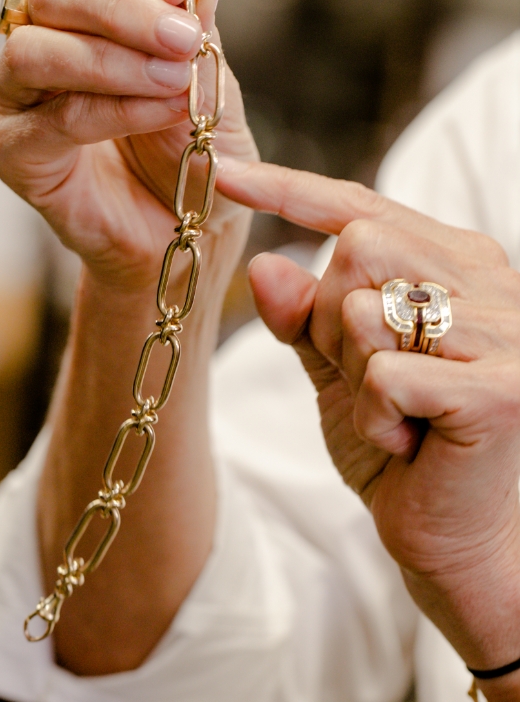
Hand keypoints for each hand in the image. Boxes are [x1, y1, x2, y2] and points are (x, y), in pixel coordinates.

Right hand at [0, 0, 256, 291]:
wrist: (182, 231)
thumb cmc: (189, 156)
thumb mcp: (207, 87)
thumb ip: (196, 33)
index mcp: (84, 20)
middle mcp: (41, 48)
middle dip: (123, 10)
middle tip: (181, 39)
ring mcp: (16, 99)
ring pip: (37, 50)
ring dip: (112, 61)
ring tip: (174, 82)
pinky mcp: (11, 150)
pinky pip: (54, 117)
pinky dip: (112, 110)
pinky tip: (160, 113)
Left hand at [217, 160, 519, 698]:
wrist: (457, 540)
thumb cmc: (402, 450)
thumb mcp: (338, 373)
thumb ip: (304, 320)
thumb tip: (265, 264)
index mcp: (452, 265)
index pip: (358, 208)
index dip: (285, 189)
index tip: (220, 171)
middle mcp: (489, 283)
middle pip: (355, 249)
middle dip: (329, 319)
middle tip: (365, 377)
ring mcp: (504, 332)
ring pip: (363, 308)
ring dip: (353, 372)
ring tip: (393, 416)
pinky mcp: (501, 389)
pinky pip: (383, 375)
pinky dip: (372, 419)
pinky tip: (407, 445)